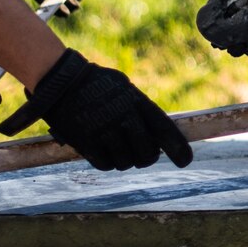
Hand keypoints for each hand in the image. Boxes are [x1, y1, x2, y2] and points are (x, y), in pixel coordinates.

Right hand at [0, 49, 193, 170]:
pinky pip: (105, 165)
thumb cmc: (96, 83)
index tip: (186, 161)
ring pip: (126, 162)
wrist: (61, 81)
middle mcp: (124, 119)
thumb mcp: (124, 87)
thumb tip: (157, 131)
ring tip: (118, 146)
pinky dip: (107, 162)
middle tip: (144, 154)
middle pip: (147, 153)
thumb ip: (140, 108)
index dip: (178, 148)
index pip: (164, 130)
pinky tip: (103, 149)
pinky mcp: (87, 143)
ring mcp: (105, 132)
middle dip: (148, 157)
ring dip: (125, 159)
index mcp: (137, 102)